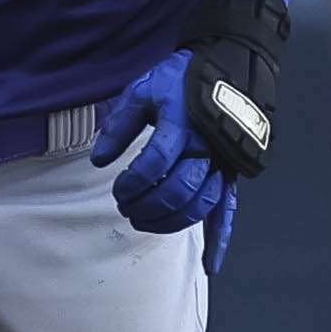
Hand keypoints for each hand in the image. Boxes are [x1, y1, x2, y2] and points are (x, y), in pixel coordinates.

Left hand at [91, 51, 235, 274]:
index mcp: (181, 125)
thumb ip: (120, 124)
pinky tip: (211, 263)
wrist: (225, 68)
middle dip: (146, 205)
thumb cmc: (182, 78)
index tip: (118, 185)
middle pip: (176, 190)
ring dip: (169, 221)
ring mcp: (221, 164)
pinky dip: (220, 239)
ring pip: (198, 205)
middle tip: (126, 206)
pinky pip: (228, 210)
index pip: (153, 164)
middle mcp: (205, 148)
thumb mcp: (144, 90)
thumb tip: (100, 160)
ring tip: (145, 220)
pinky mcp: (230, 174)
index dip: (131, 182)